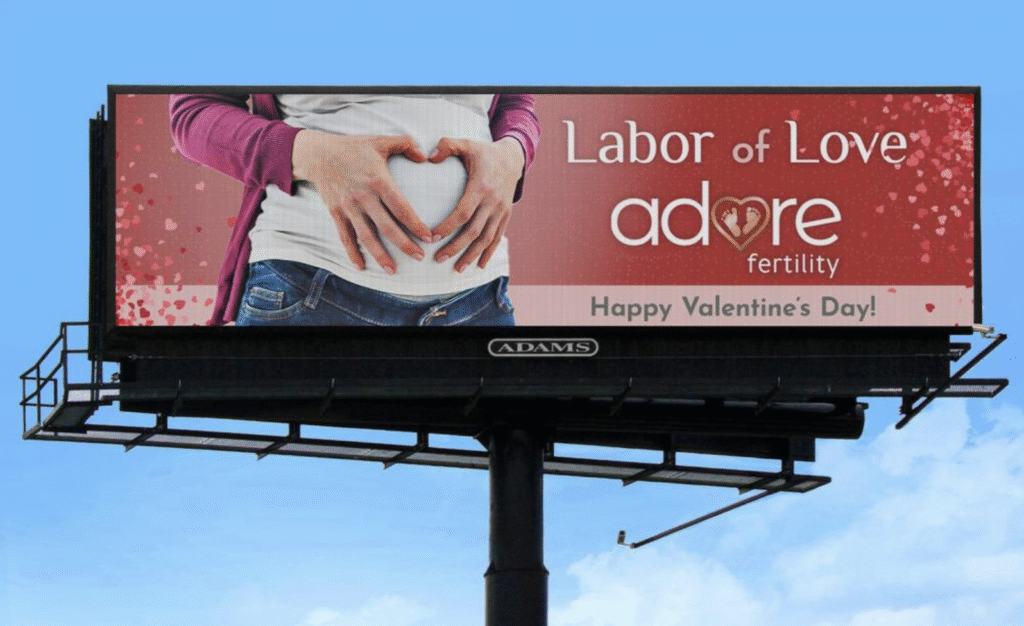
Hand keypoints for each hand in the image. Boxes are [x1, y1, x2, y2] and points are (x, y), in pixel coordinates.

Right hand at [291, 129, 432, 273]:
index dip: (416, 225)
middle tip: (419, 257)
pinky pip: (345, 237)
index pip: (402, 208)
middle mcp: (364, 197)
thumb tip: (425, 157)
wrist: (319, 154)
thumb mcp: (381, 141)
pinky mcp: (336, 213)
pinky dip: (352, 253)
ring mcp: (349, 207)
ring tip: (393, 271)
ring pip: (367, 237)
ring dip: (380, 256)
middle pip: (387, 227)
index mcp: (379, 181)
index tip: (429, 238)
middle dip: (405, 245)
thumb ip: (406, 144)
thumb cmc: (354, 148)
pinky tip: (361, 267)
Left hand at [428, 136, 525, 271]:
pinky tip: (479, 266)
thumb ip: (447, 146)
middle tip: (438, 259)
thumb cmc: (483, 152)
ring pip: (486, 238)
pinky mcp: (506, 215)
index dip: (448, 226)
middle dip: (456, 247)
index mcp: (480, 186)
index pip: (463, 212)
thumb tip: (429, 156)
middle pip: (473, 230)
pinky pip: (498, 237)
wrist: (513, 158)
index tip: (432, 237)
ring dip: (471, 255)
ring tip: (457, 269)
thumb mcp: (466, 144)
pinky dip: (489, 252)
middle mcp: (493, 201)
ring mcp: (501, 210)